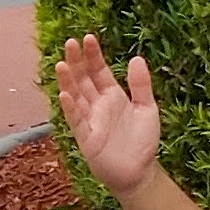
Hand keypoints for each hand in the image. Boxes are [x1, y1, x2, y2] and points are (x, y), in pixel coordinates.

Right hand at [54, 34, 161, 196]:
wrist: (140, 172)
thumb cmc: (143, 140)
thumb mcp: (147, 108)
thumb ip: (141, 85)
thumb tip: (136, 58)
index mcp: (112, 96)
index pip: (99, 71)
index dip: (93, 55)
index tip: (88, 38)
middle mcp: (98, 105)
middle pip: (84, 80)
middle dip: (77, 62)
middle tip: (70, 43)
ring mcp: (90, 120)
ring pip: (76, 97)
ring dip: (68, 82)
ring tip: (62, 64)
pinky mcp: (87, 138)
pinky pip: (77, 121)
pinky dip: (71, 108)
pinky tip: (65, 95)